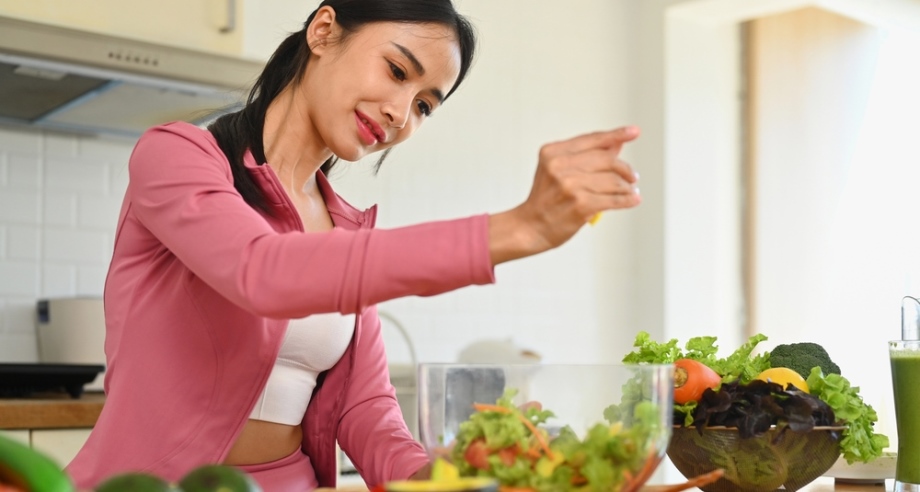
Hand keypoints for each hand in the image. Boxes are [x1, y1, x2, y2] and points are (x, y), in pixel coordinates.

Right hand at [489, 126, 640, 264]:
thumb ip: (586, 156)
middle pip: (607, 159)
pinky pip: (613, 200)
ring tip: (629, 190)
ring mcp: (570, 185)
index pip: (592, 139)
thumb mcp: (557, 170)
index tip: (633, 131)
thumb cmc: (546, 200)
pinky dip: (627, 200)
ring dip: (627, 187)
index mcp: (553, 152)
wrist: (530, 227)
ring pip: (613, 180)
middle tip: (632, 176)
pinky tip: (633, 199)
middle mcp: (560, 166)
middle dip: (624, 168)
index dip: (616, 134)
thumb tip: (616, 144)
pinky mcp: (580, 205)